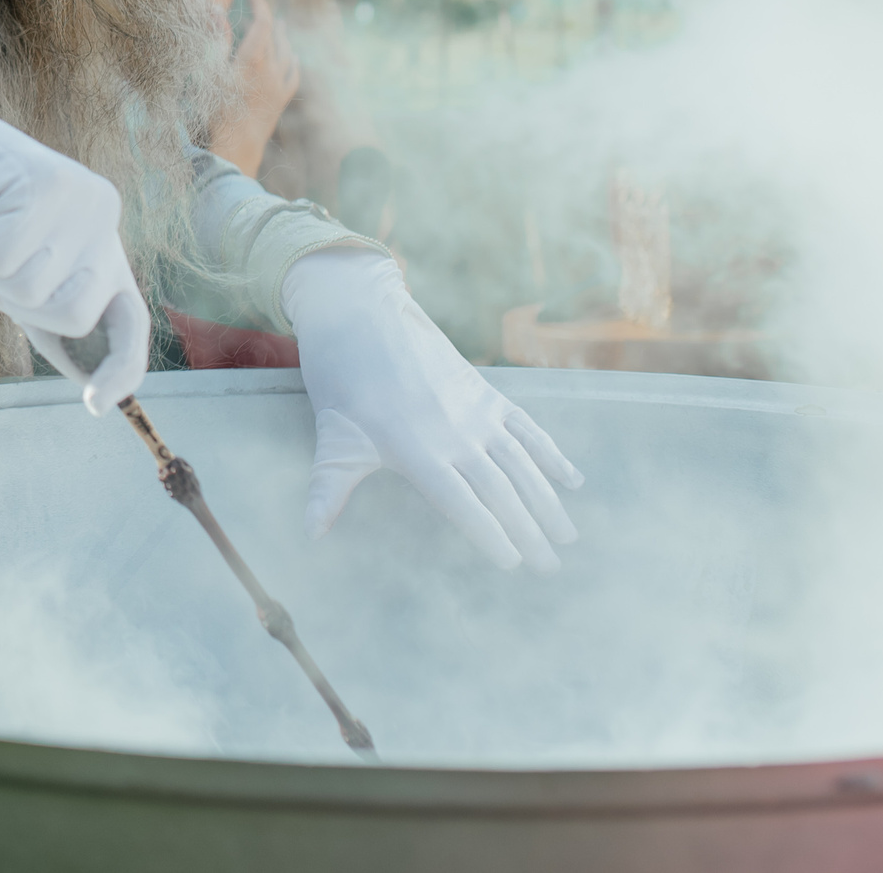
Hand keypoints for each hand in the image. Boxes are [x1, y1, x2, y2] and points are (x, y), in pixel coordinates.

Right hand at [0, 65, 149, 412]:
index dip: (120, 367)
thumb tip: (96, 384)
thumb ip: (48, 310)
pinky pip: (0, 257)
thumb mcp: (4, 275)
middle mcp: (103, 220)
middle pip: (73, 316)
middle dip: (18, 301)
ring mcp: (82, 201)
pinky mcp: (48, 185)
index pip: (130, 321)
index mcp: (98, 245)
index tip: (95, 404)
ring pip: (33, 288)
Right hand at [207, 0, 301, 176]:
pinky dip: (292, 61)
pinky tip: (292, 57)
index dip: (260, 6)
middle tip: (261, 7)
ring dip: (282, 37)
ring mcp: (279, 85)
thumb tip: (216, 10)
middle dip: (268, 18)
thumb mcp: (211, 72)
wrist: (237, 145)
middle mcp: (271, 69)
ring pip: (286, 53)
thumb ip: (216, 39)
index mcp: (253, 59)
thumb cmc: (217, 109)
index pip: (262, 22)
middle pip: (275, 35)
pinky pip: (293, 75)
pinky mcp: (282, 99)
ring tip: (280, 26)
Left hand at [285, 249, 581, 570]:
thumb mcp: (332, 436)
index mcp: (418, 451)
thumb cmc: (342, 380)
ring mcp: (476, 412)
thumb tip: (310, 534)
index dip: (490, 535)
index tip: (512, 563)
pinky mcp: (486, 392)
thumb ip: (328, 489)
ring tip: (567, 535)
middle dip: (529, 531)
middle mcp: (455, 434)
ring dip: (547, 500)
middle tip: (550, 568)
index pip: (463, 505)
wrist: (361, 314)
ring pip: (522, 464)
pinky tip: (572, 480)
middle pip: (501, 491)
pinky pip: (526, 428)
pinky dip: (551, 453)